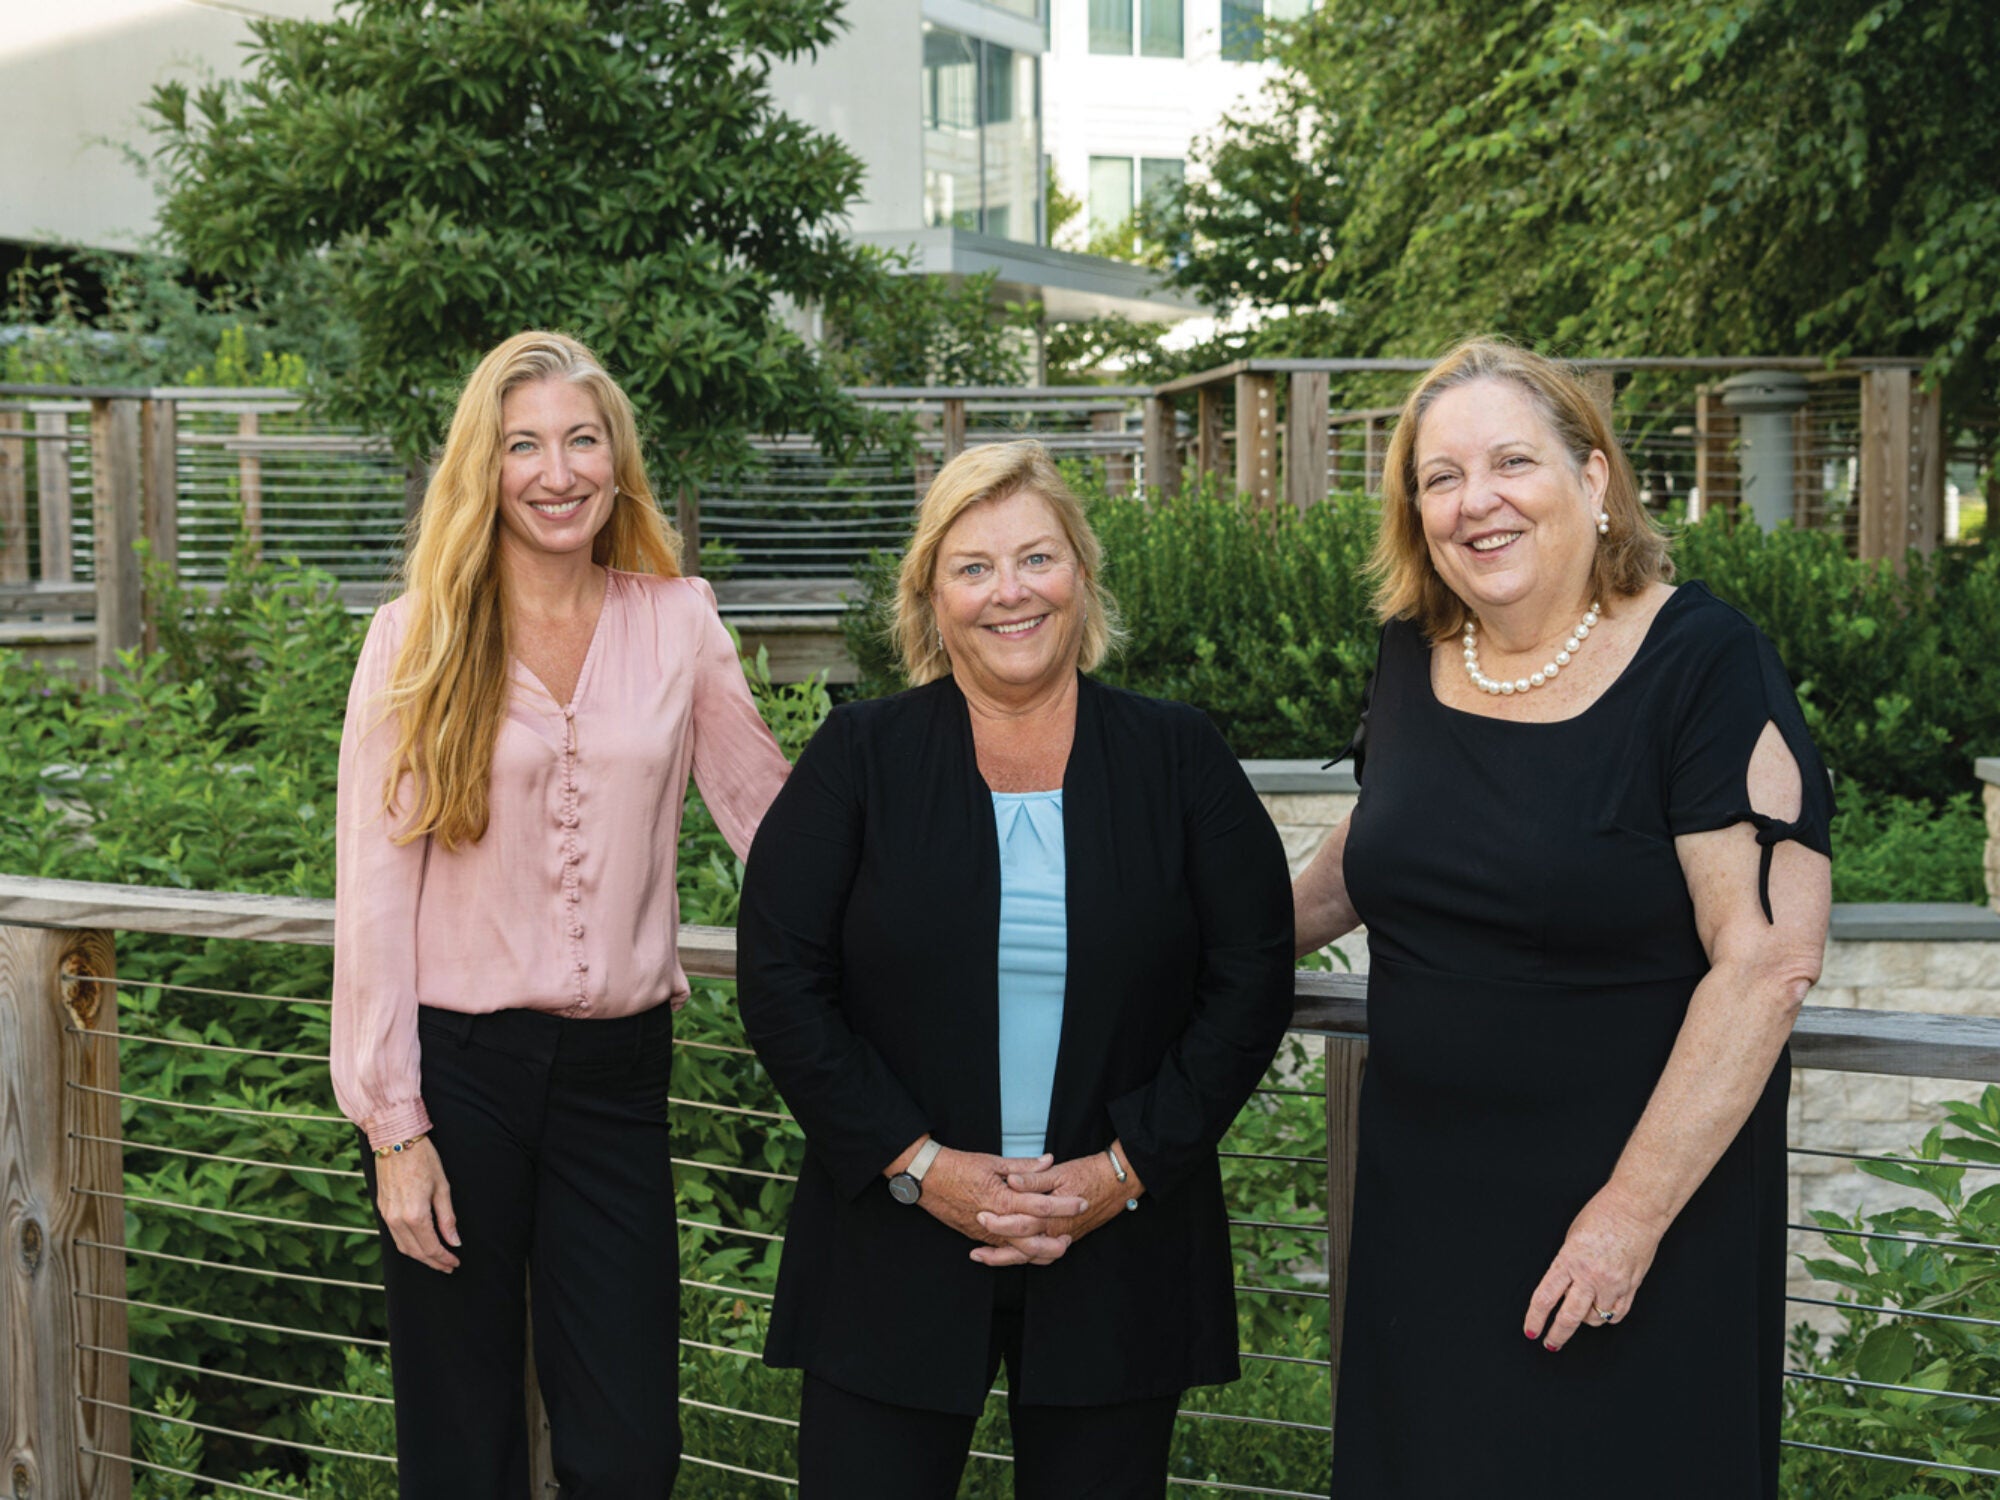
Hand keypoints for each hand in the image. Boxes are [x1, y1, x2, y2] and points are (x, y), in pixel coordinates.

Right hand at [374, 1136, 460, 1272]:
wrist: (396, 1139)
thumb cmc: (423, 1159)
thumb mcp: (443, 1187)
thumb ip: (447, 1218)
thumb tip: (454, 1241)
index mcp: (415, 1215)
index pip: (431, 1247)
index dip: (444, 1259)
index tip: (455, 1263)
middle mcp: (397, 1220)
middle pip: (416, 1252)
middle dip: (433, 1262)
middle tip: (448, 1266)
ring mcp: (386, 1215)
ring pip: (403, 1247)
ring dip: (420, 1257)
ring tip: (436, 1259)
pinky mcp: (381, 1209)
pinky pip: (394, 1236)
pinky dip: (408, 1245)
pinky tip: (419, 1244)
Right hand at [911, 1147, 1090, 1265]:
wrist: (927, 1179)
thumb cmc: (959, 1166)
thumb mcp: (993, 1161)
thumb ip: (1023, 1166)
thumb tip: (1048, 1161)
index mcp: (1002, 1197)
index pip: (1041, 1205)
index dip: (1064, 1205)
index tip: (1081, 1202)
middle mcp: (996, 1220)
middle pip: (1034, 1238)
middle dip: (1056, 1239)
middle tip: (1072, 1235)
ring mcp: (986, 1232)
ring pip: (1019, 1252)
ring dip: (1041, 1252)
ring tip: (1057, 1247)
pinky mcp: (978, 1236)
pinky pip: (1002, 1251)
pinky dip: (1019, 1255)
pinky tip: (1032, 1253)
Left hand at [971, 1146, 1141, 1267]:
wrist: (1118, 1182)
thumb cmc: (1089, 1173)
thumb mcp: (1060, 1171)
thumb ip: (1033, 1178)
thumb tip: (1011, 1180)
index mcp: (1054, 1214)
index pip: (1021, 1223)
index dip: (999, 1222)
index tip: (979, 1217)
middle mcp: (1058, 1231)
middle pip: (1024, 1249)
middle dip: (998, 1252)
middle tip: (975, 1250)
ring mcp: (1063, 1237)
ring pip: (1032, 1257)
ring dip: (1008, 1259)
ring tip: (984, 1257)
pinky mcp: (1066, 1237)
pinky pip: (1043, 1255)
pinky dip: (1025, 1257)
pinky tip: (1011, 1254)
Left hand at [1523, 1185, 1664, 1350]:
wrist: (1636, 1209)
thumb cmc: (1603, 1215)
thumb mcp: (1571, 1237)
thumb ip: (1566, 1265)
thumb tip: (1562, 1286)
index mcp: (1569, 1260)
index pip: (1546, 1298)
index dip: (1535, 1318)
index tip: (1531, 1330)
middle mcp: (1591, 1276)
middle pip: (1569, 1317)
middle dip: (1557, 1335)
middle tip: (1550, 1343)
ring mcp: (1613, 1284)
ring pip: (1595, 1319)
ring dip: (1584, 1321)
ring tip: (1579, 1314)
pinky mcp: (1632, 1287)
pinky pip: (1617, 1314)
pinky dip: (1607, 1316)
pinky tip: (1601, 1311)